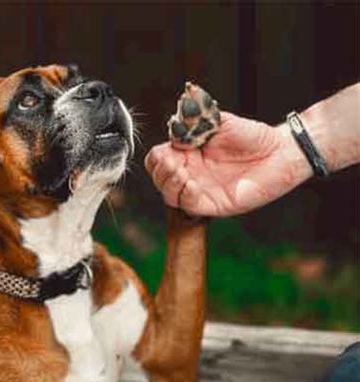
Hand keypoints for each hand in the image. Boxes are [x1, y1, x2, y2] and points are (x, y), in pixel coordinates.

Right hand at [145, 112, 311, 216]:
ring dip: (169, 183)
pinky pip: (190, 205)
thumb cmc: (252, 136)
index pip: (158, 159)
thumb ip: (196, 120)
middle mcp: (191, 173)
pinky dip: (184, 195)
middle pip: (159, 178)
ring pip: (169, 195)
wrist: (279, 151)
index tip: (168, 148)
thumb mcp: (219, 121)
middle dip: (160, 171)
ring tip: (180, 172)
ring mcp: (201, 190)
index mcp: (188, 154)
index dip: (157, 156)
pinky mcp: (214, 204)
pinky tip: (191, 183)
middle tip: (171, 162)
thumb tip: (174, 119)